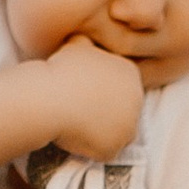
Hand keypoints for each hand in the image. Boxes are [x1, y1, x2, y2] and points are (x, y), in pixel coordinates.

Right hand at [40, 39, 146, 161]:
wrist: (51, 97)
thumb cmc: (62, 69)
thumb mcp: (77, 44)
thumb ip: (89, 43)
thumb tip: (87, 36)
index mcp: (131, 73)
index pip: (121, 88)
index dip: (101, 92)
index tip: (84, 92)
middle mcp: (137, 100)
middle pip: (122, 111)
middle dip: (105, 112)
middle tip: (79, 111)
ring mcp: (129, 126)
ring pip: (116, 133)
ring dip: (99, 131)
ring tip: (76, 124)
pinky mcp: (115, 148)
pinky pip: (104, 152)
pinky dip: (90, 149)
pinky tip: (74, 137)